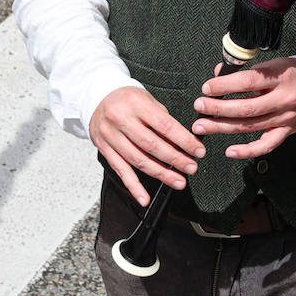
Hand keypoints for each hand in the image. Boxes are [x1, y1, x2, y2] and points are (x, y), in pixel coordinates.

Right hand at [89, 86, 205, 205]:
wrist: (97, 97)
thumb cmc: (127, 99)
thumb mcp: (147, 99)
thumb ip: (163, 119)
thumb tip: (183, 142)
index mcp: (136, 103)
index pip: (164, 125)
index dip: (184, 140)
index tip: (198, 150)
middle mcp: (121, 119)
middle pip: (151, 145)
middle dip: (175, 159)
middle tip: (191, 167)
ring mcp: (110, 136)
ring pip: (138, 160)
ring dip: (161, 174)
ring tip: (178, 181)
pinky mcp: (104, 149)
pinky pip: (121, 171)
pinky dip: (134, 187)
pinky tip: (145, 198)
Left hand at [192, 58, 295, 158]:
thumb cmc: (292, 74)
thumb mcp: (272, 64)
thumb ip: (246, 71)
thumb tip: (219, 75)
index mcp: (280, 77)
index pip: (248, 82)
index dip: (225, 86)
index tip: (207, 87)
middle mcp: (284, 99)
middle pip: (247, 107)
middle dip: (219, 108)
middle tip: (200, 106)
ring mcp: (286, 118)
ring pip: (251, 126)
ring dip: (223, 127)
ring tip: (203, 125)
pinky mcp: (286, 131)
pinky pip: (266, 145)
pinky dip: (247, 150)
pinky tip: (230, 151)